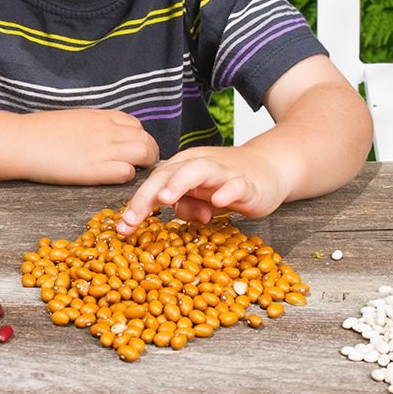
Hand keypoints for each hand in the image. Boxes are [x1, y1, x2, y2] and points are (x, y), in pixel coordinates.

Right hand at [20, 109, 158, 185]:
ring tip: (130, 174)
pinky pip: (126, 172)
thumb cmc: (39, 132)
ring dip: (142, 165)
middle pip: (146, 139)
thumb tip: (103, 135)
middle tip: (139, 168)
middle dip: (148, 154)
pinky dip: (126, 176)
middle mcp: (106, 130)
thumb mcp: (73, 119)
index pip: (135, 125)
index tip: (130, 151)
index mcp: (100, 116)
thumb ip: (93, 125)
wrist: (20, 141)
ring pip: (144, 152)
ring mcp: (102, 149)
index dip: (137, 139)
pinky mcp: (94, 169)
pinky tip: (113, 179)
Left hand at [116, 145, 287, 233]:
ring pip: (199, 171)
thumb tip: (174, 215)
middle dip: (148, 195)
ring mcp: (224, 173)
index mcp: (184, 167)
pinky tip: (218, 202)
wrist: (270, 167)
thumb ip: (186, 204)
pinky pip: (236, 185)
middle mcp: (200, 166)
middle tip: (133, 217)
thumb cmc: (228, 182)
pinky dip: (227, 191)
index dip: (137, 203)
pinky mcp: (248, 183)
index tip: (123, 228)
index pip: (155, 182)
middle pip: (168, 173)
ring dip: (180, 183)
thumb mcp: (201, 196)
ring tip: (165, 198)